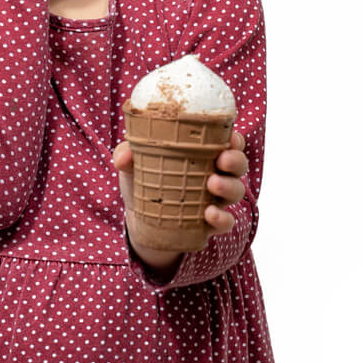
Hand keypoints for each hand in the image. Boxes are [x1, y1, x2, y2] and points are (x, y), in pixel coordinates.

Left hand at [112, 130, 248, 260]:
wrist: (139, 220)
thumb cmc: (143, 180)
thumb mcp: (133, 165)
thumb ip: (127, 154)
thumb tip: (124, 157)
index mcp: (204, 154)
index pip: (230, 141)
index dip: (235, 139)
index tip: (229, 138)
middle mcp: (217, 174)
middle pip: (239, 165)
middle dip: (235, 160)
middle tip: (221, 159)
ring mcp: (216, 200)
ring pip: (237, 191)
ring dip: (229, 187)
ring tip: (212, 184)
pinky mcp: (210, 224)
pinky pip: (226, 222)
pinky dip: (222, 218)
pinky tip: (209, 214)